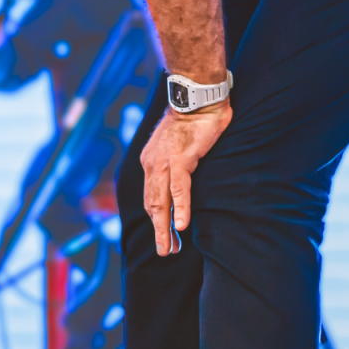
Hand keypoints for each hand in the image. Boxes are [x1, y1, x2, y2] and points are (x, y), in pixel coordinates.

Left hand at [139, 101, 230, 254]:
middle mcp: (152, 164)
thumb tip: (185, 179)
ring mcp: (164, 162)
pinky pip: (179, 188)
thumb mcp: (180, 146)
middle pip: (153, 204)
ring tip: (170, 248)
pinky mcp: (181, 158)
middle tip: (166, 251)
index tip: (164, 236)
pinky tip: (182, 226)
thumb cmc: (193, 121)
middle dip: (159, 230)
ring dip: (166, 227)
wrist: (197, 97)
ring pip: (162, 201)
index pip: (151, 196)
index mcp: (151, 162)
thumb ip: (178, 164)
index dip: (157, 218)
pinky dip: (180, 208)